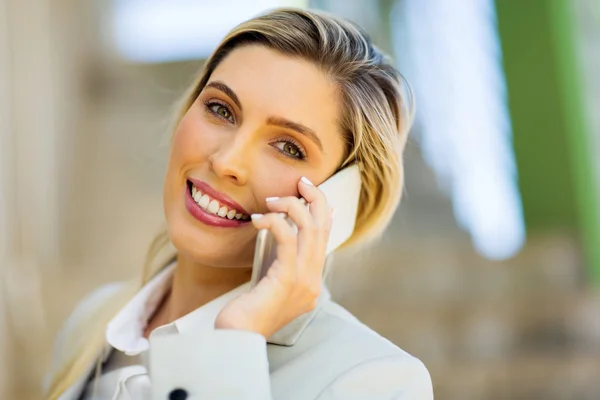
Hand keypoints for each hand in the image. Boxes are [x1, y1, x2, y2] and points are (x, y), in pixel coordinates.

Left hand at [215, 176, 332, 337]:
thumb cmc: (246, 310)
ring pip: (311, 229)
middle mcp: (314, 280)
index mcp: (311, 281)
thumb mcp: (269, 279)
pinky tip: (258, 219)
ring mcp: (304, 282)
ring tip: (272, 200)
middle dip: (315, 199)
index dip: (323, 210)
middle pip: (324, 228)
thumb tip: (285, 229)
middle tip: (301, 181)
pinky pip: (288, 238)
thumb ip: (280, 258)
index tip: (310, 191)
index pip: (326, 237)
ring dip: (292, 207)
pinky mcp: (287, 279)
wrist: (237, 339)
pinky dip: (274, 221)